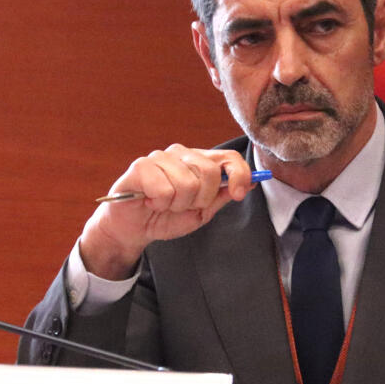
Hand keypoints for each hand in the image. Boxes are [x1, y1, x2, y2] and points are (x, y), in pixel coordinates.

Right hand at [79, 145, 255, 279]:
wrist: (133, 229)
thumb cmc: (166, 218)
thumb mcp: (201, 212)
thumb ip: (222, 196)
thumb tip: (250, 183)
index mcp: (199, 162)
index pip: (229, 157)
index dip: (240, 174)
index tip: (240, 194)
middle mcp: (181, 154)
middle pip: (210, 172)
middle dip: (200, 199)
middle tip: (183, 206)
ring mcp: (160, 157)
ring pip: (187, 183)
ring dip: (177, 205)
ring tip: (164, 205)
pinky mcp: (141, 166)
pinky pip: (164, 189)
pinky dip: (159, 203)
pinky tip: (150, 202)